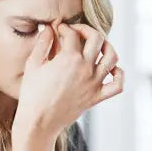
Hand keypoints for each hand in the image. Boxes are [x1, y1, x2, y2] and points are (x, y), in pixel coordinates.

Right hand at [13, 23, 122, 140]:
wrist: (39, 122)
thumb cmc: (32, 94)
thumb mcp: (33, 65)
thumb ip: (43, 43)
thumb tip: (49, 29)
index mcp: (68, 58)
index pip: (72, 33)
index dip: (64, 28)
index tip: (59, 29)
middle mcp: (85, 68)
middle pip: (96, 38)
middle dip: (87, 30)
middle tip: (78, 32)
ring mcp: (94, 83)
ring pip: (112, 57)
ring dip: (107, 47)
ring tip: (98, 46)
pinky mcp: (97, 97)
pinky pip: (118, 85)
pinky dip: (119, 75)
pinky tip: (111, 70)